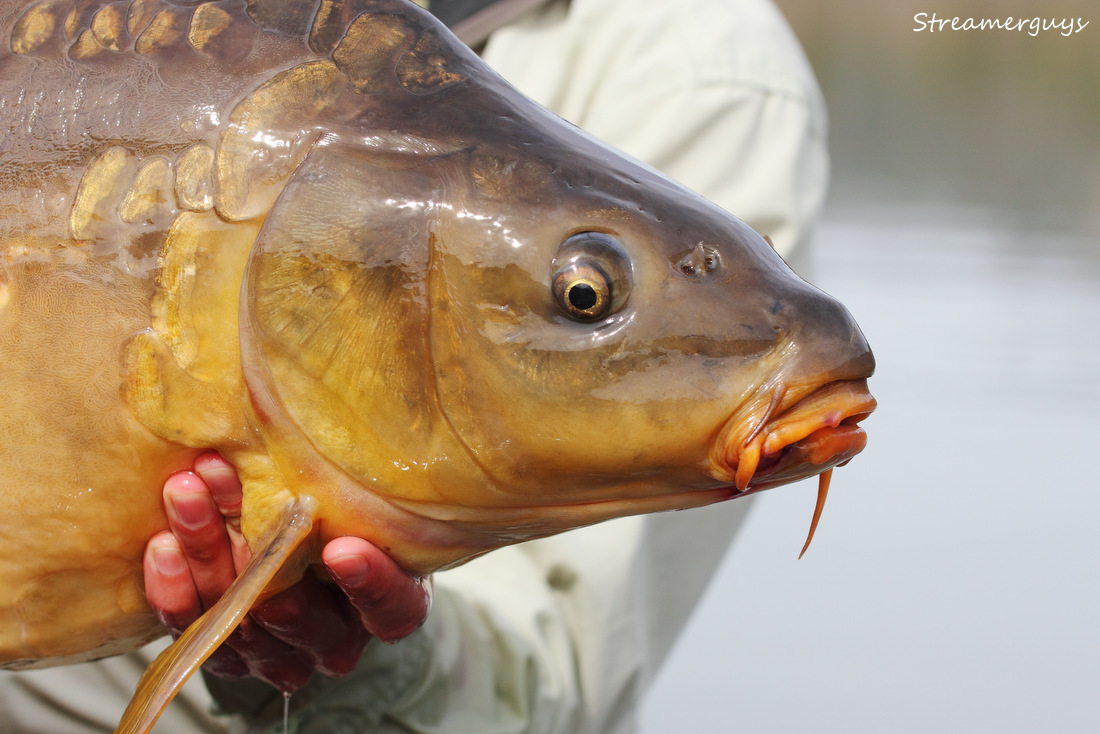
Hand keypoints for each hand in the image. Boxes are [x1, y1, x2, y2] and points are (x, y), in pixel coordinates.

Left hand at [143, 452, 430, 692]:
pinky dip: (174, 589)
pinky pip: (194, 635)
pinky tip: (162, 546)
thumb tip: (307, 422)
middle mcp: (335, 642)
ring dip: (205, 550)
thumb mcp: (362, 498)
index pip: (392, 608)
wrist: (302, 557)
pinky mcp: (228, 661)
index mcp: (389, 607)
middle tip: (225, 480)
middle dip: (256, 547)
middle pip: (295, 611)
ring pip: (238, 619)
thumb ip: (346, 485)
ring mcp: (279, 657)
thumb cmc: (346, 515)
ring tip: (183, 491)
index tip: (340, 547)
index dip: (369, 583)